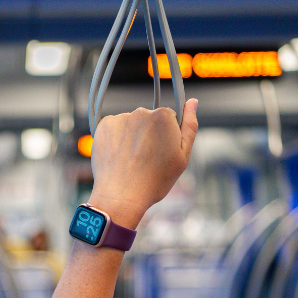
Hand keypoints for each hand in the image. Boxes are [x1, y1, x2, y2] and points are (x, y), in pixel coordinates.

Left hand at [88, 100, 201, 227]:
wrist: (121, 195)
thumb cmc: (155, 180)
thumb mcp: (183, 156)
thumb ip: (190, 126)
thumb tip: (193, 101)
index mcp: (164, 116)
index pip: (169, 117)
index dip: (168, 136)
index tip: (163, 152)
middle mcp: (141, 112)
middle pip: (149, 119)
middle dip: (150, 134)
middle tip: (148, 159)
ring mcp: (121, 118)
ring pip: (132, 124)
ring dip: (133, 136)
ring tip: (132, 160)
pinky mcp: (104, 125)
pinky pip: (115, 127)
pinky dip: (117, 139)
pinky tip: (119, 156)